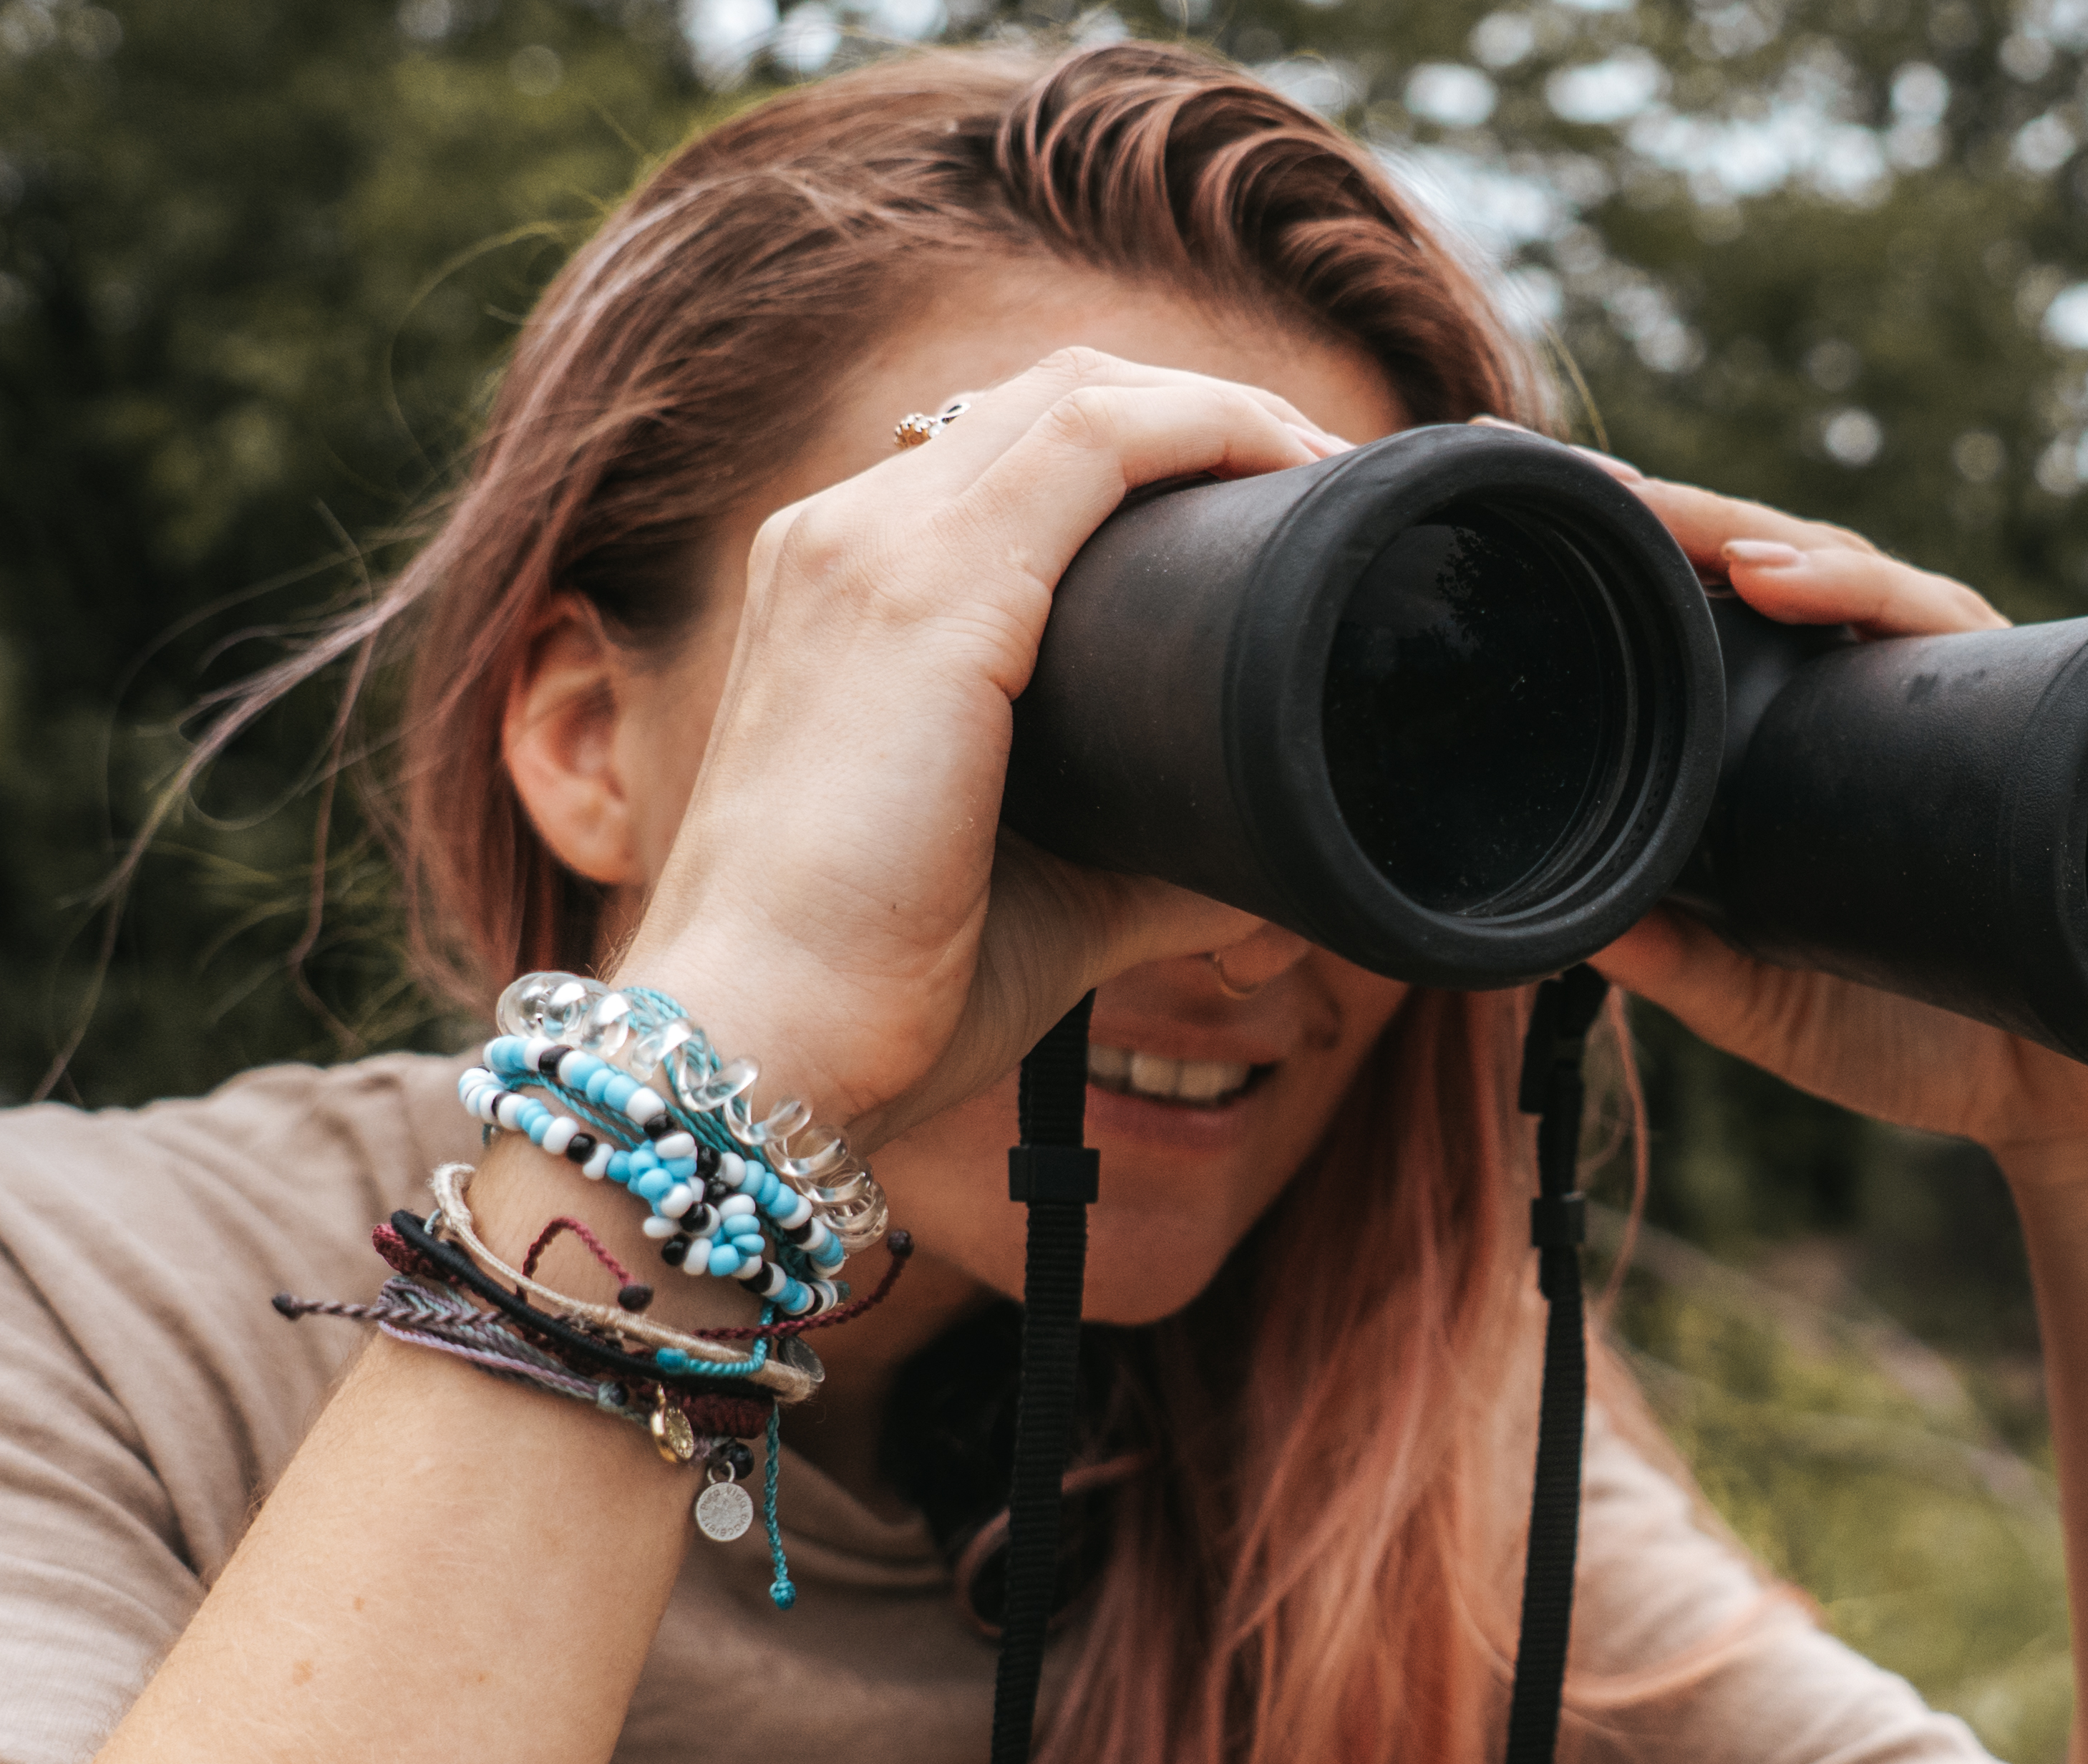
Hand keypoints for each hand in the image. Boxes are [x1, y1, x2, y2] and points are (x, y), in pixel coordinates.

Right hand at [616, 348, 1349, 1141]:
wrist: (764, 1041)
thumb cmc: (883, 984)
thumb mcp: (1049, 885)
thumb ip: (1152, 846)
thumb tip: (1270, 855)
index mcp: (847, 587)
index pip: (1010, 452)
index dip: (1155, 449)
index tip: (1270, 511)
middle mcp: (847, 535)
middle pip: (1054, 398)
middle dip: (1204, 412)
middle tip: (1319, 484)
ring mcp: (874, 545)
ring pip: (1081, 397)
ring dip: (1226, 411)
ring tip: (1323, 477)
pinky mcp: (928, 591)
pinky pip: (1098, 444)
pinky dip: (1212, 430)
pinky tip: (1290, 470)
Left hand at [1592, 474, 2087, 1189]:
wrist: (2068, 1098)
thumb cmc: (1920, 1037)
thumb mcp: (1764, 1002)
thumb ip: (1679, 963)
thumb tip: (1567, 926)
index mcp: (1809, 740)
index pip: (1722, 620)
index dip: (1647, 561)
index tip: (1553, 512)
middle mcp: (1881, 694)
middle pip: (1773, 566)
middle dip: (1677, 516)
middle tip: (1583, 485)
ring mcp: (1953, 691)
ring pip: (1850, 570)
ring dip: (1750, 535)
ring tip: (1665, 522)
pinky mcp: (2026, 707)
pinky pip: (1942, 622)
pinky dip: (1863, 589)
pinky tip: (1785, 580)